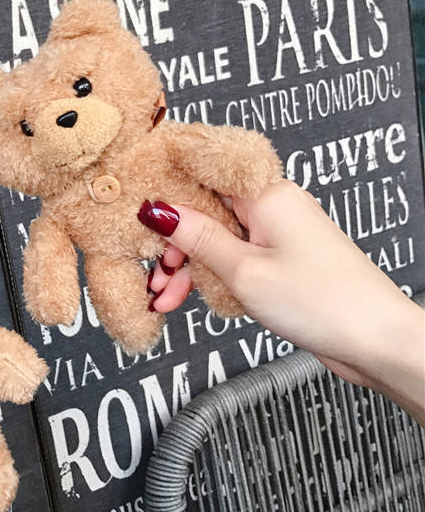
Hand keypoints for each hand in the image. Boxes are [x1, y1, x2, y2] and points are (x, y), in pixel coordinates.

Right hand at [141, 180, 424, 422]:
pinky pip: (233, 258)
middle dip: (173, 243)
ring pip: (215, 238)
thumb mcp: (244, 271)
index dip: (167, 183)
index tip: (135, 200)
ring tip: (164, 295)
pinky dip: (209, 277)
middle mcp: (272, 207)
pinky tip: (186, 298)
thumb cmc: (325, 302)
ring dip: (187, 266)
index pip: (205, 170)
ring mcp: (277, 234)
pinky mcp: (280, 259)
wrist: (376, 341)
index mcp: (267, 194)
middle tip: (153, 270)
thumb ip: (197, 238)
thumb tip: (158, 209)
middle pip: (205, 209)